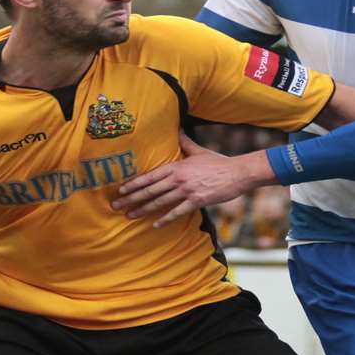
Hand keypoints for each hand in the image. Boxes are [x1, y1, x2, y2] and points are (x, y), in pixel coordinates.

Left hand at [113, 134, 271, 226]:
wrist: (238, 172)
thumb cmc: (218, 162)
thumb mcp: (199, 150)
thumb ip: (185, 142)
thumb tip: (178, 129)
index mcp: (176, 166)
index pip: (150, 176)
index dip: (134, 184)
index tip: (121, 191)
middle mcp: (178, 178)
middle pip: (150, 191)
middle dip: (131, 199)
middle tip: (116, 206)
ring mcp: (187, 190)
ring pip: (160, 202)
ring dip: (143, 210)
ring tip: (130, 216)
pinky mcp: (197, 201)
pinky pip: (177, 212)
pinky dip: (165, 219)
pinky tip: (155, 225)